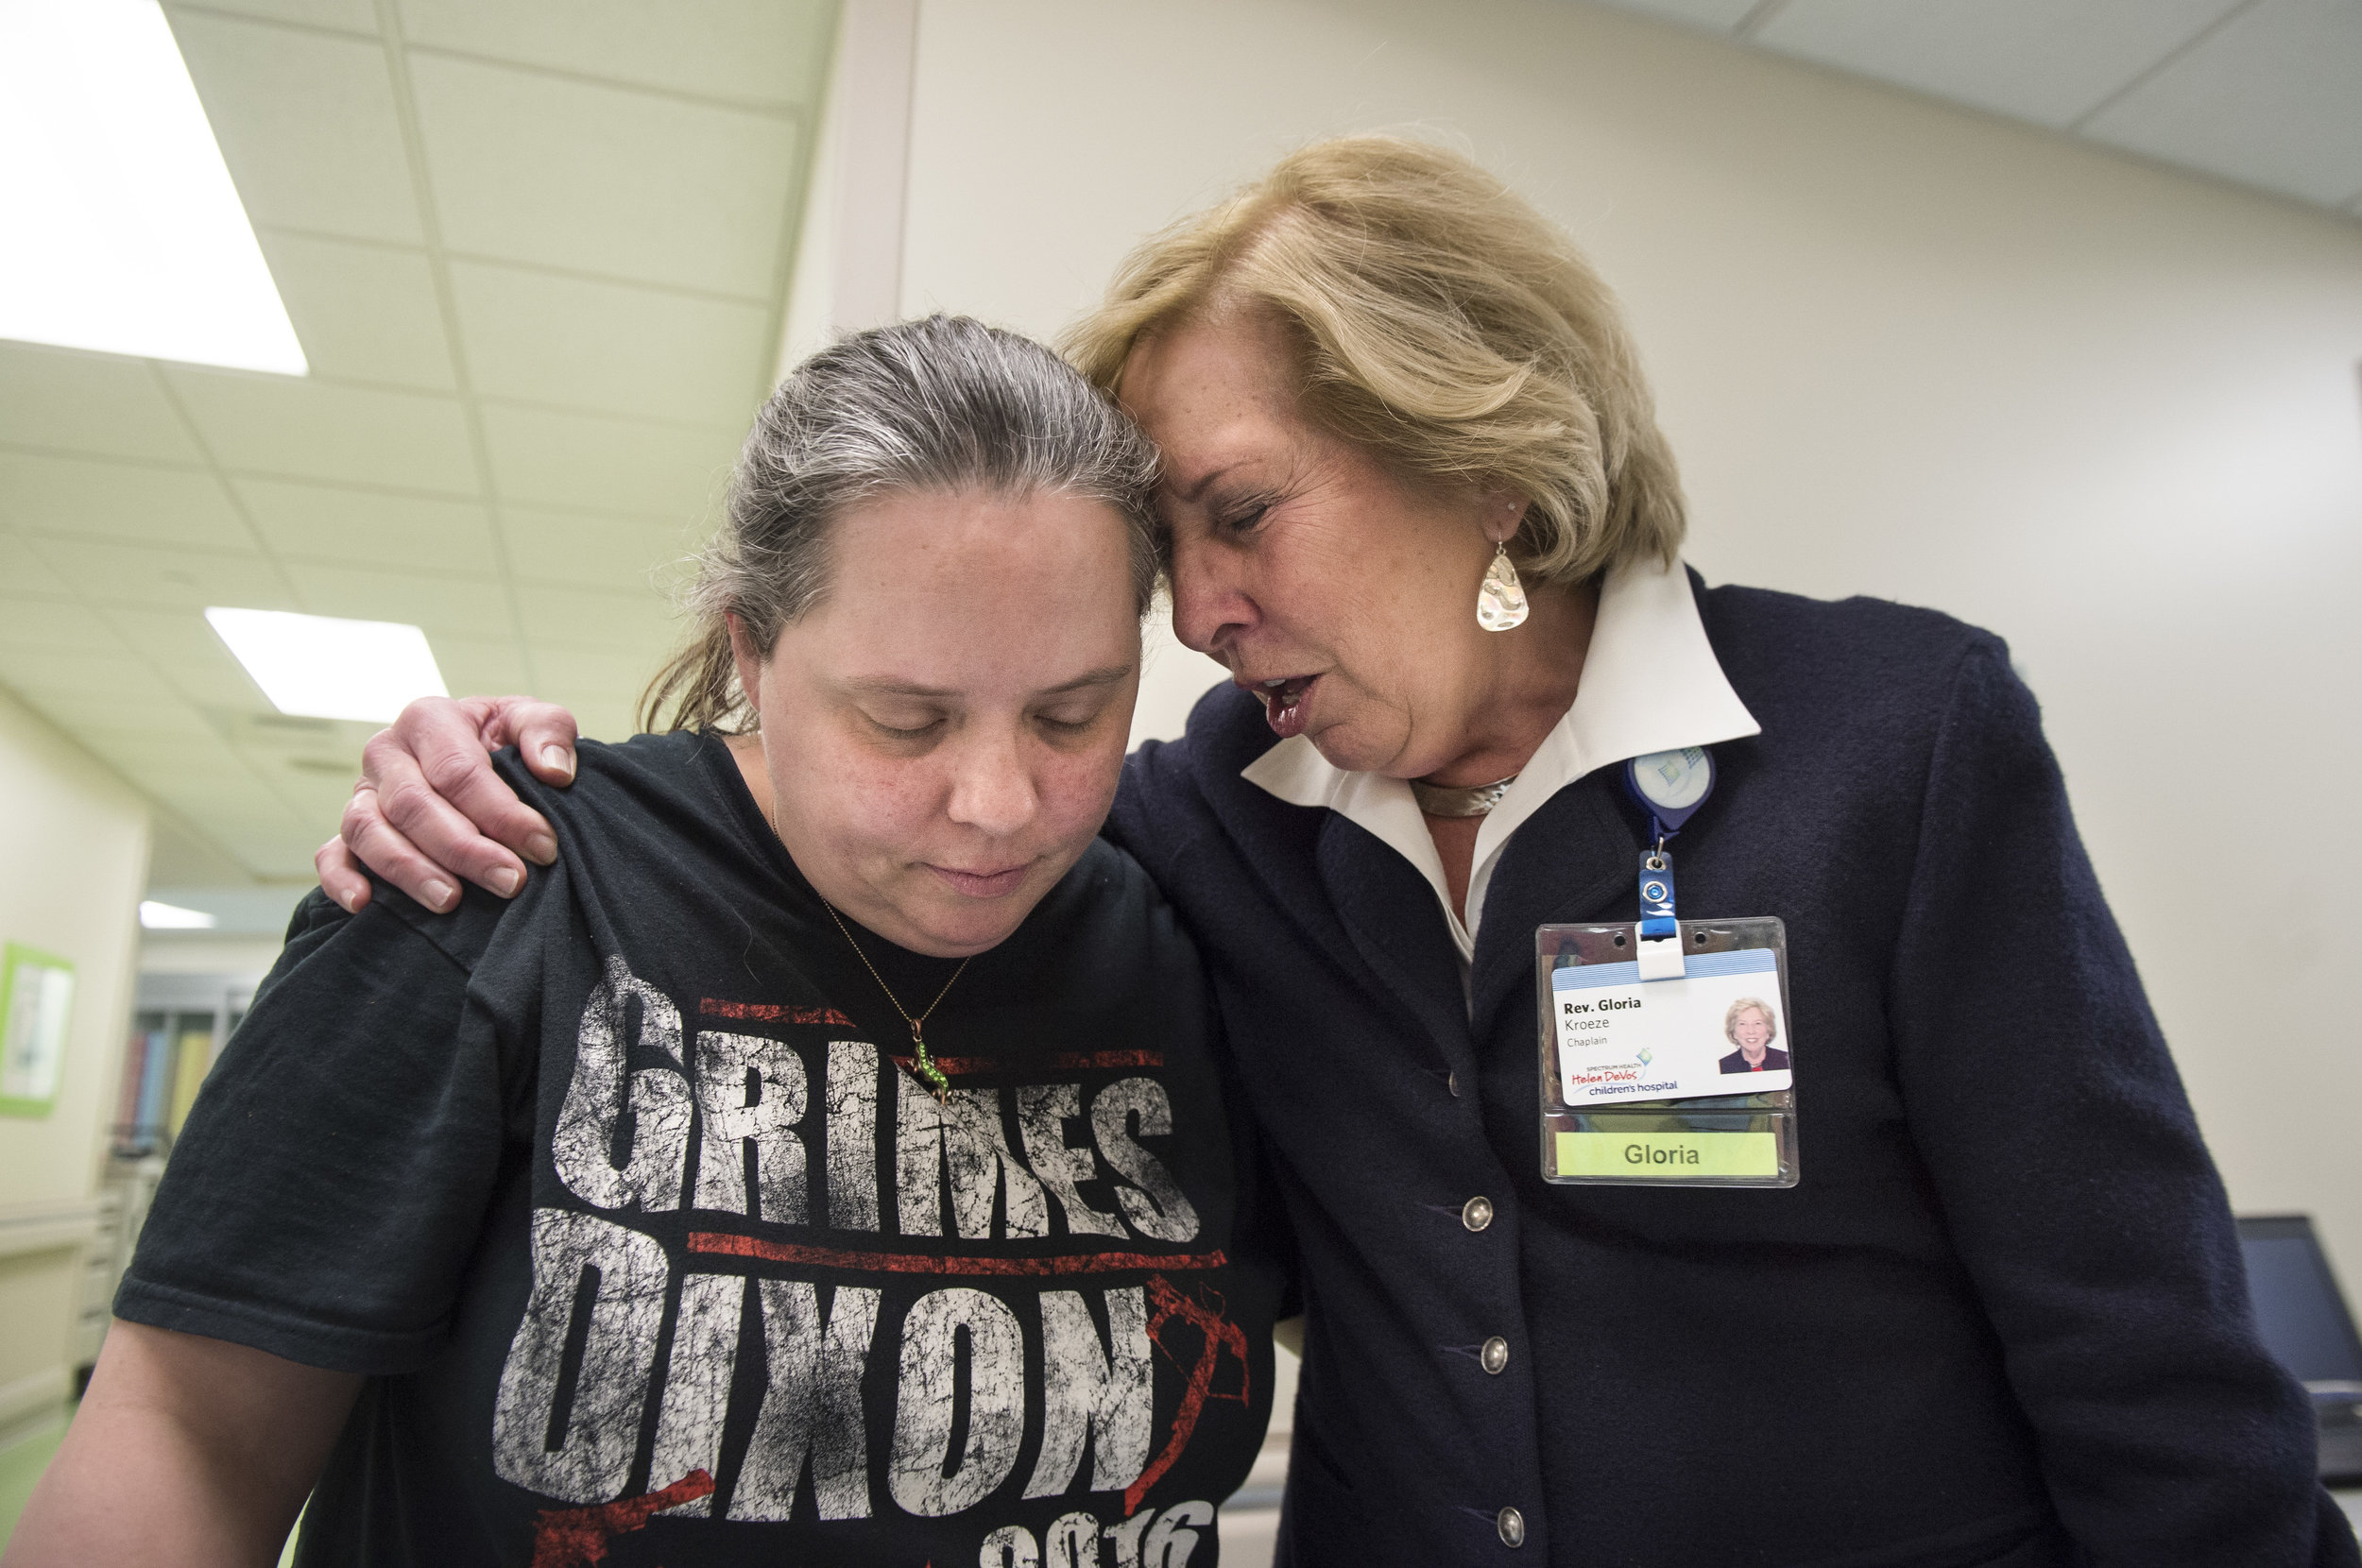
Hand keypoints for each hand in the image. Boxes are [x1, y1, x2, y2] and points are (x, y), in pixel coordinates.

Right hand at [315, 696, 580, 914]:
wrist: (479, 759)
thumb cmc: (506, 741)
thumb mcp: (532, 721)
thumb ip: (548, 731)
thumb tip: (554, 771)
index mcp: (429, 718)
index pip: (459, 770)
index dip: (501, 812)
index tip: (543, 847)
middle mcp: (386, 752)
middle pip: (413, 804)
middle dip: (464, 848)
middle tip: (510, 881)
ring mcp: (361, 793)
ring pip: (368, 831)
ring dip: (409, 869)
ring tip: (450, 901)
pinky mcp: (348, 833)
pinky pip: (330, 855)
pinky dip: (340, 879)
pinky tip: (364, 904)